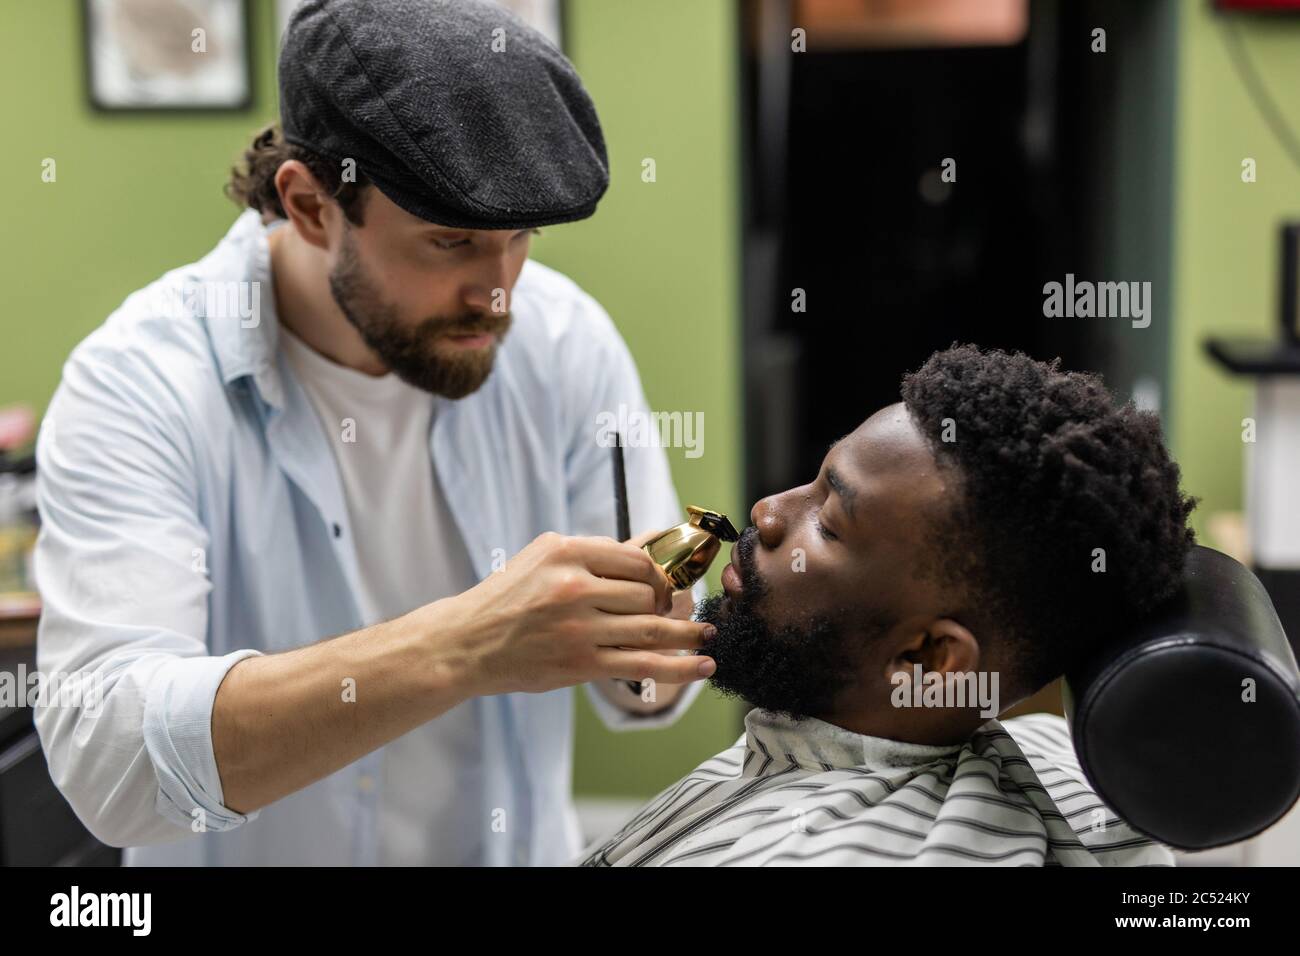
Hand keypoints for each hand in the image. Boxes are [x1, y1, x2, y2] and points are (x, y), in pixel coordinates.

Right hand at [424, 532, 715, 695]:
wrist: (467, 643)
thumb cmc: (509, 597)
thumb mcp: (544, 558)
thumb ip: (596, 553)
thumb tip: (653, 542)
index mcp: (566, 552)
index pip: (636, 557)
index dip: (659, 572)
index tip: (664, 583)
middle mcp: (574, 586)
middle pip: (648, 592)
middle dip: (667, 603)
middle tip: (673, 610)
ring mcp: (579, 627)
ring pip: (652, 627)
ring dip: (687, 633)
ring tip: (707, 636)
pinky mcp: (582, 664)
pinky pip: (644, 663)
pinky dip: (681, 666)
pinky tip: (703, 664)